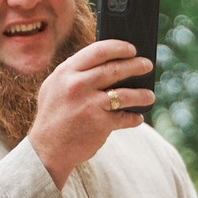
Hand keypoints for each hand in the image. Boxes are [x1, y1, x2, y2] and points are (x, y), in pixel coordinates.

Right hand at [25, 38, 155, 187]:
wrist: (46, 150)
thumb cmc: (54, 116)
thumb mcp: (55, 87)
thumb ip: (74, 73)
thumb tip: (106, 61)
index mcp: (66, 72)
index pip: (98, 51)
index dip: (118, 47)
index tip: (131, 49)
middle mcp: (77, 85)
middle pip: (115, 69)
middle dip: (136, 65)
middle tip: (147, 65)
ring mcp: (89, 104)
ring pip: (125, 94)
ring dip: (142, 94)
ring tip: (150, 95)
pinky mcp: (99, 124)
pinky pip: (124, 117)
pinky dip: (133, 118)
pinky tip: (137, 118)